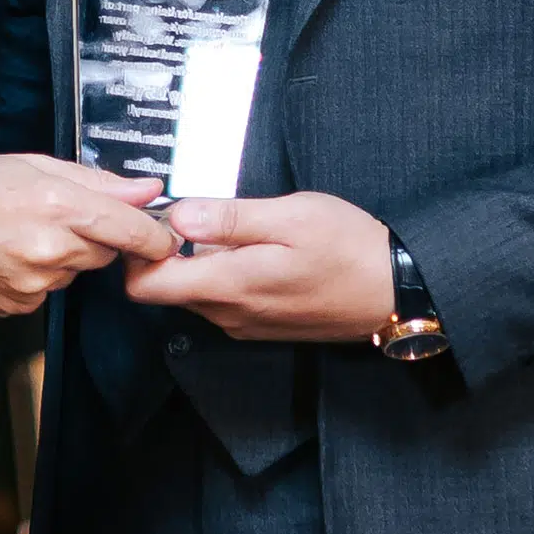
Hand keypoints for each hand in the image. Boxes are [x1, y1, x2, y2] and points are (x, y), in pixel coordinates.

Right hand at [0, 156, 177, 316]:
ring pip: (74, 271)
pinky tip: (7, 254)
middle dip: (93, 235)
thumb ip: (98, 182)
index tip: (164, 237)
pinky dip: (37, 275)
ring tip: (20, 231)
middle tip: (56, 214)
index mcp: (58, 206)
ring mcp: (33, 284)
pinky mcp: (16, 307)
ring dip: (62, 255)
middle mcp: (50, 250)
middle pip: (105, 252)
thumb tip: (146, 190)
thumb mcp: (34, 165)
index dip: (156, 237)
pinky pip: (46, 291)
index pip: (131, 232)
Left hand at [124, 192, 394, 342]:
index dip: (137, 249)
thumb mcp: (290, 217)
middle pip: (165, 288)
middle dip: (165, 249)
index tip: (154, 215)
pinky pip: (221, 299)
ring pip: (193, 292)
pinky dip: (220, 272)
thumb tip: (177, 216)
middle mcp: (228, 314)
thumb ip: (229, 219)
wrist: (396, 290)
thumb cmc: (348, 247)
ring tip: (227, 223)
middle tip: (193, 208)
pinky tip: (251, 246)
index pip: (144, 286)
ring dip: (196, 260)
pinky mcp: (261, 324)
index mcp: (228, 286)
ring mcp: (244, 324)